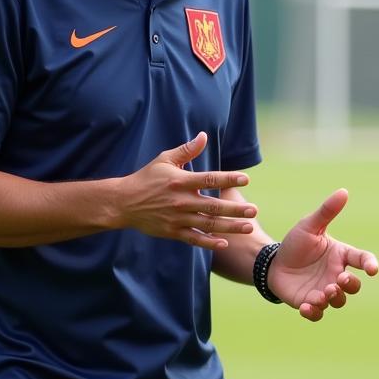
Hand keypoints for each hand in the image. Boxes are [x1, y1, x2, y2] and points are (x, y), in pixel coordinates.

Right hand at [116, 132, 257, 249]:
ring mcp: (177, 218)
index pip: (209, 179)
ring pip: (208, 224)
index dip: (228, 179)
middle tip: (254, 210)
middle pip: (213, 206)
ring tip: (248, 227)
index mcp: (181, 181)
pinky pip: (194, 239)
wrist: (124, 203)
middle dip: (235, 209)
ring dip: (229, 227)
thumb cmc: (146, 178)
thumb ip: (187, 150)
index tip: (245, 179)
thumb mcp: (164, 160)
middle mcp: (181, 201)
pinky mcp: (172, 232)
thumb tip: (204, 136)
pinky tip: (224, 243)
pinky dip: (209, 242)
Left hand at [268, 189, 378, 321]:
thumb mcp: (309, 226)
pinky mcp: (310, 303)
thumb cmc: (295, 244)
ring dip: (334, 298)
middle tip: (339, 280)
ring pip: (339, 301)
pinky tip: (306, 306)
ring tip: (324, 292)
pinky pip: (318, 313)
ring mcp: (324, 291)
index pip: (362, 260)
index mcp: (340, 256)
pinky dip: (314, 312)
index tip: (372, 269)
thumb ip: (326, 211)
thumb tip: (343, 191)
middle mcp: (336, 275)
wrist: (273, 263)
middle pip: (354, 286)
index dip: (370, 264)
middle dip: (350, 285)